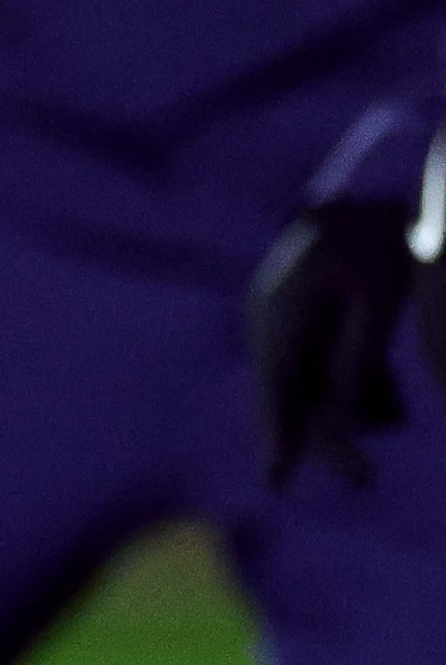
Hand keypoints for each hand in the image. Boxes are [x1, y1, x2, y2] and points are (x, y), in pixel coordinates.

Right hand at [247, 201, 409, 488]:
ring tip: (395, 414)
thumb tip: (345, 422)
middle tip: (364, 479)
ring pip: (308, 386)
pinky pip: (318, 367)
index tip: (276, 483)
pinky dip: (351, 385)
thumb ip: (358, 362)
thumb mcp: (378, 300)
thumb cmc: (379, 236)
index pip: (275, 388)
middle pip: (292, 397)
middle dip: (330, 437)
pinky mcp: (303, 321)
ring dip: (348, 409)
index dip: (276, 437)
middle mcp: (269, 322)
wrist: (375, 181)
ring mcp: (282, 321)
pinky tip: (387, 398)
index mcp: (279, 313)